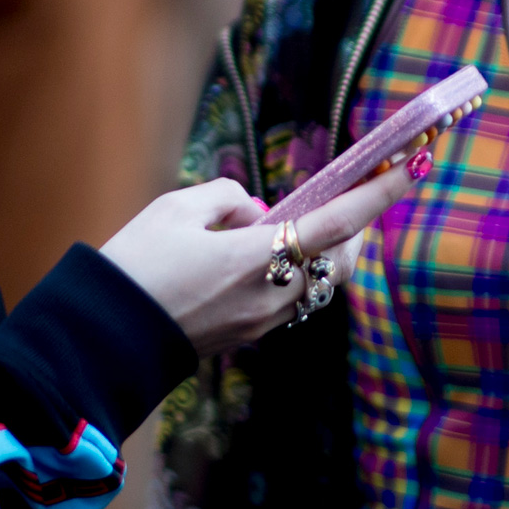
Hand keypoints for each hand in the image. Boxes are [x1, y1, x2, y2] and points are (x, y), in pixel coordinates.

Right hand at [99, 151, 417, 356]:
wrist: (98, 342)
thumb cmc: (133, 268)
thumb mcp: (175, 209)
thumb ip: (227, 198)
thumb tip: (253, 213)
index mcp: (260, 259)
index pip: (339, 223)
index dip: (379, 195)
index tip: (411, 167)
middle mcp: (272, 296)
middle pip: (341, 261)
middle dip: (355, 229)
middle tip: (354, 195)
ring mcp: (261, 322)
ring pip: (316, 283)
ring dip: (320, 252)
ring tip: (299, 221)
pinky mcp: (245, 336)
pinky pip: (287, 299)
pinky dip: (291, 272)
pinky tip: (261, 253)